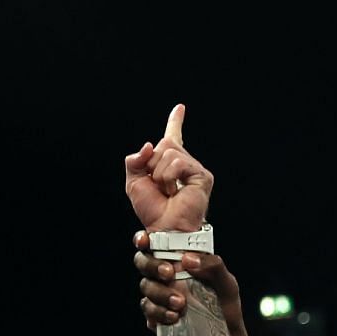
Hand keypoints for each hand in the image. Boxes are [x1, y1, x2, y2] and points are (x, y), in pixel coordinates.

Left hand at [125, 104, 213, 232]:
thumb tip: (150, 145)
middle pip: (163, 144)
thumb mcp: (134, 181)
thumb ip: (135, 160)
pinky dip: (168, 176)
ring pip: (168, 152)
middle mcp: (184, 163)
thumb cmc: (152, 209)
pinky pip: (177, 162)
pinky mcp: (202, 175)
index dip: (176, 121)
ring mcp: (194, 169)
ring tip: (167, 191)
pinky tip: (174, 191)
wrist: (164, 227)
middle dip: (152, 164)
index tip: (180, 107)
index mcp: (170, 163)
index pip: (173, 136)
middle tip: (159, 187)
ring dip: (159, 173)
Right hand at [132, 235, 253, 335]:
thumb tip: (189, 259)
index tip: (144, 241)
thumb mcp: (226, 282)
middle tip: (169, 274)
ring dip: (159, 293)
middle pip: (143, 262)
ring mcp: (159, 295)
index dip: (143, 240)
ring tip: (180, 303)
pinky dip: (158, 313)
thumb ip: (213, 266)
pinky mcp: (157, 316)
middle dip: (152, 266)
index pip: (154, 244)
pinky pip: (149, 311)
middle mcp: (165, 276)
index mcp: (178, 260)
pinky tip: (173, 317)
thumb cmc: (225, 304)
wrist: (228, 335)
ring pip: (146, 287)